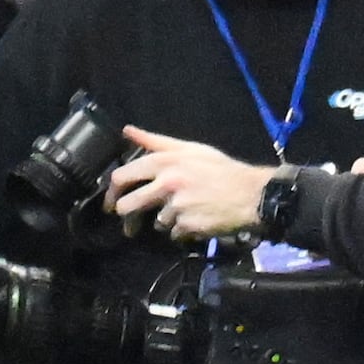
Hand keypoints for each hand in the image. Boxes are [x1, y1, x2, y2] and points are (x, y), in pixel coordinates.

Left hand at [108, 128, 276, 240]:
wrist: (252, 193)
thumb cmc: (221, 169)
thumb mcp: (190, 149)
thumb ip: (156, 142)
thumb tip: (127, 130)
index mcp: (164, 162)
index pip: (121, 177)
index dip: (111, 191)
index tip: (111, 201)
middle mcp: (167, 183)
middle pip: (127, 206)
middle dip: (127, 216)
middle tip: (129, 222)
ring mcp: (176, 206)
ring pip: (155, 221)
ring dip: (166, 221)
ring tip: (185, 212)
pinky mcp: (187, 225)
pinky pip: (173, 233)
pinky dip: (182, 231)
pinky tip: (196, 220)